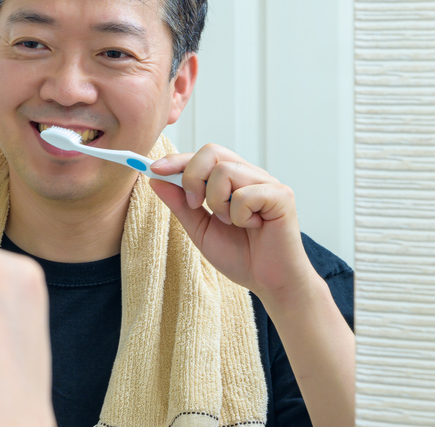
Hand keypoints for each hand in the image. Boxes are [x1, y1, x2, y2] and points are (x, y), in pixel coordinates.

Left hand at [151, 146, 354, 425]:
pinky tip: (250, 227)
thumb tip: (154, 179)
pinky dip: (238, 214)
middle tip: (195, 205)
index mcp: (231, 180)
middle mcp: (249, 175)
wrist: (270, 283)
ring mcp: (267, 183)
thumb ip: (180, 204)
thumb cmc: (241, 255)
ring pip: (225, 171)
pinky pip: (246, 193)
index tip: (153, 169)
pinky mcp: (281, 196)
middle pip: (211, 151)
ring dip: (217, 202)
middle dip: (192, 177)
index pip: (201, 156)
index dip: (176, 160)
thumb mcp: (199, 229)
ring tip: (229, 222)